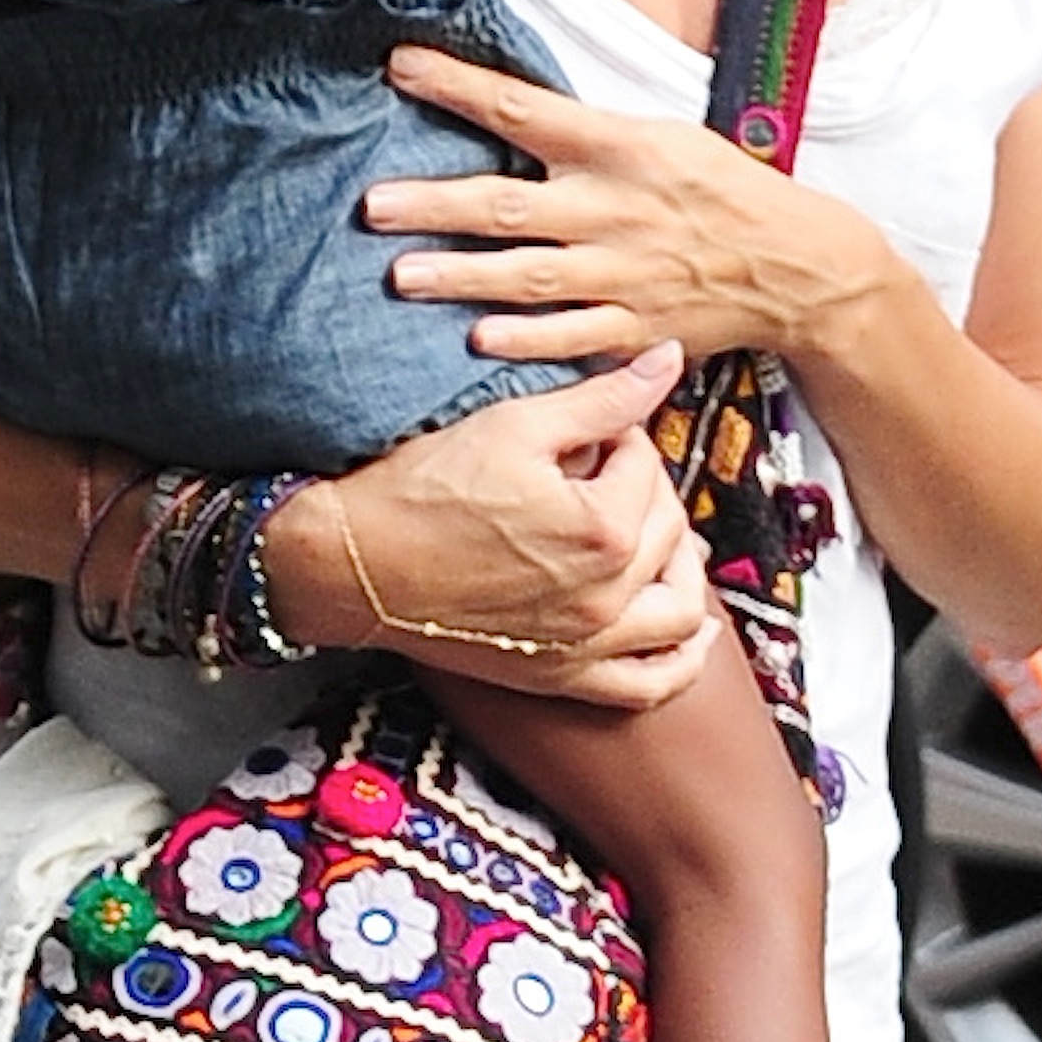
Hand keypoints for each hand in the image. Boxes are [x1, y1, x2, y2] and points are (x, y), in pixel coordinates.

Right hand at [261, 345, 712, 710]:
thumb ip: (605, 398)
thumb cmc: (422, 488)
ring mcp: (586, 645)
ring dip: (683, 567)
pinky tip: (690, 633)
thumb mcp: (515, 424)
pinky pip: (646, 684)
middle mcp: (606, 596)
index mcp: (602, 530)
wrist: (352, 564)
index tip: (585, 429)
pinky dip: (679, 661)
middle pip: (669, 530)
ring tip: (663, 538)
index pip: (646, 466)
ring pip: (679, 610)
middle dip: (645, 489)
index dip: (618, 435)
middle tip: (602, 469)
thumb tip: (670, 358)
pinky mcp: (561, 675)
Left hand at [363, 45, 871, 365]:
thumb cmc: (718, 190)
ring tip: (402, 275)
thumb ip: (584, 133)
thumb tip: (504, 111)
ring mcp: (623, 274)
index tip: (399, 68)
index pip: (524, 109)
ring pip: (528, 276)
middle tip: (375, 205)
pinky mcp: (636, 329)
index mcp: (619, 148)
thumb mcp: (660, 137)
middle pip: (510, 204)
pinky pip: (571, 334)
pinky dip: (525, 339)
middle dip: (437, 204)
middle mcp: (614, 209)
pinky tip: (478, 337)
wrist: (794, 265)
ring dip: (461, 276)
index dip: (458, 87)